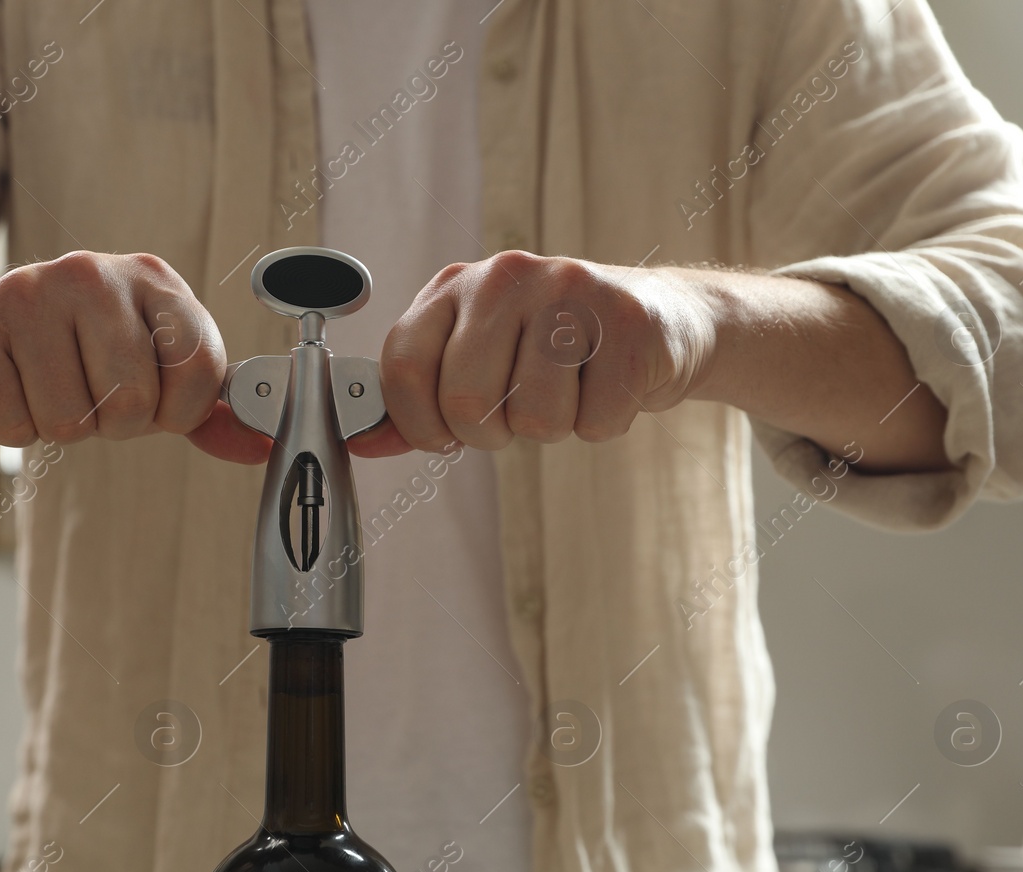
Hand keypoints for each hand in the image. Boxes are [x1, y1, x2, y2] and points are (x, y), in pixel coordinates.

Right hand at [0, 252, 270, 462]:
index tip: (154, 405)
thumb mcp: (149, 374)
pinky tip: (9, 390)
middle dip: (113, 424)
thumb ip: (205, 410)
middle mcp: (93, 273)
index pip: (199, 368)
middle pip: (132, 402)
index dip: (179, 412)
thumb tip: (260, 445)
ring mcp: (28, 293)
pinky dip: (12, 427)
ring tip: (45, 389)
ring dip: (59, 426)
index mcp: (152, 279)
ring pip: (70, 419)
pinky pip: (14, 424)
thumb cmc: (72, 358)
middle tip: (90, 398)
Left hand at [351, 251, 717, 456]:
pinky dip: (601, 424)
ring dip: (552, 428)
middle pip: (466, 402)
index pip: (403, 365)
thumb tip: (361, 443)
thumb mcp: (479, 358)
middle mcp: (506, 277)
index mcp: (457, 285)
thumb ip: (420, 401)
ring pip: (534, 419)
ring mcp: (570, 293)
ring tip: (568, 390)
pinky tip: (607, 385)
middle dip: (490, 434)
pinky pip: (594, 422)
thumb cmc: (556, 348)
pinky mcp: (627, 325)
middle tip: (516, 413)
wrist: (661, 318)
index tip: (444, 436)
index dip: (419, 423)